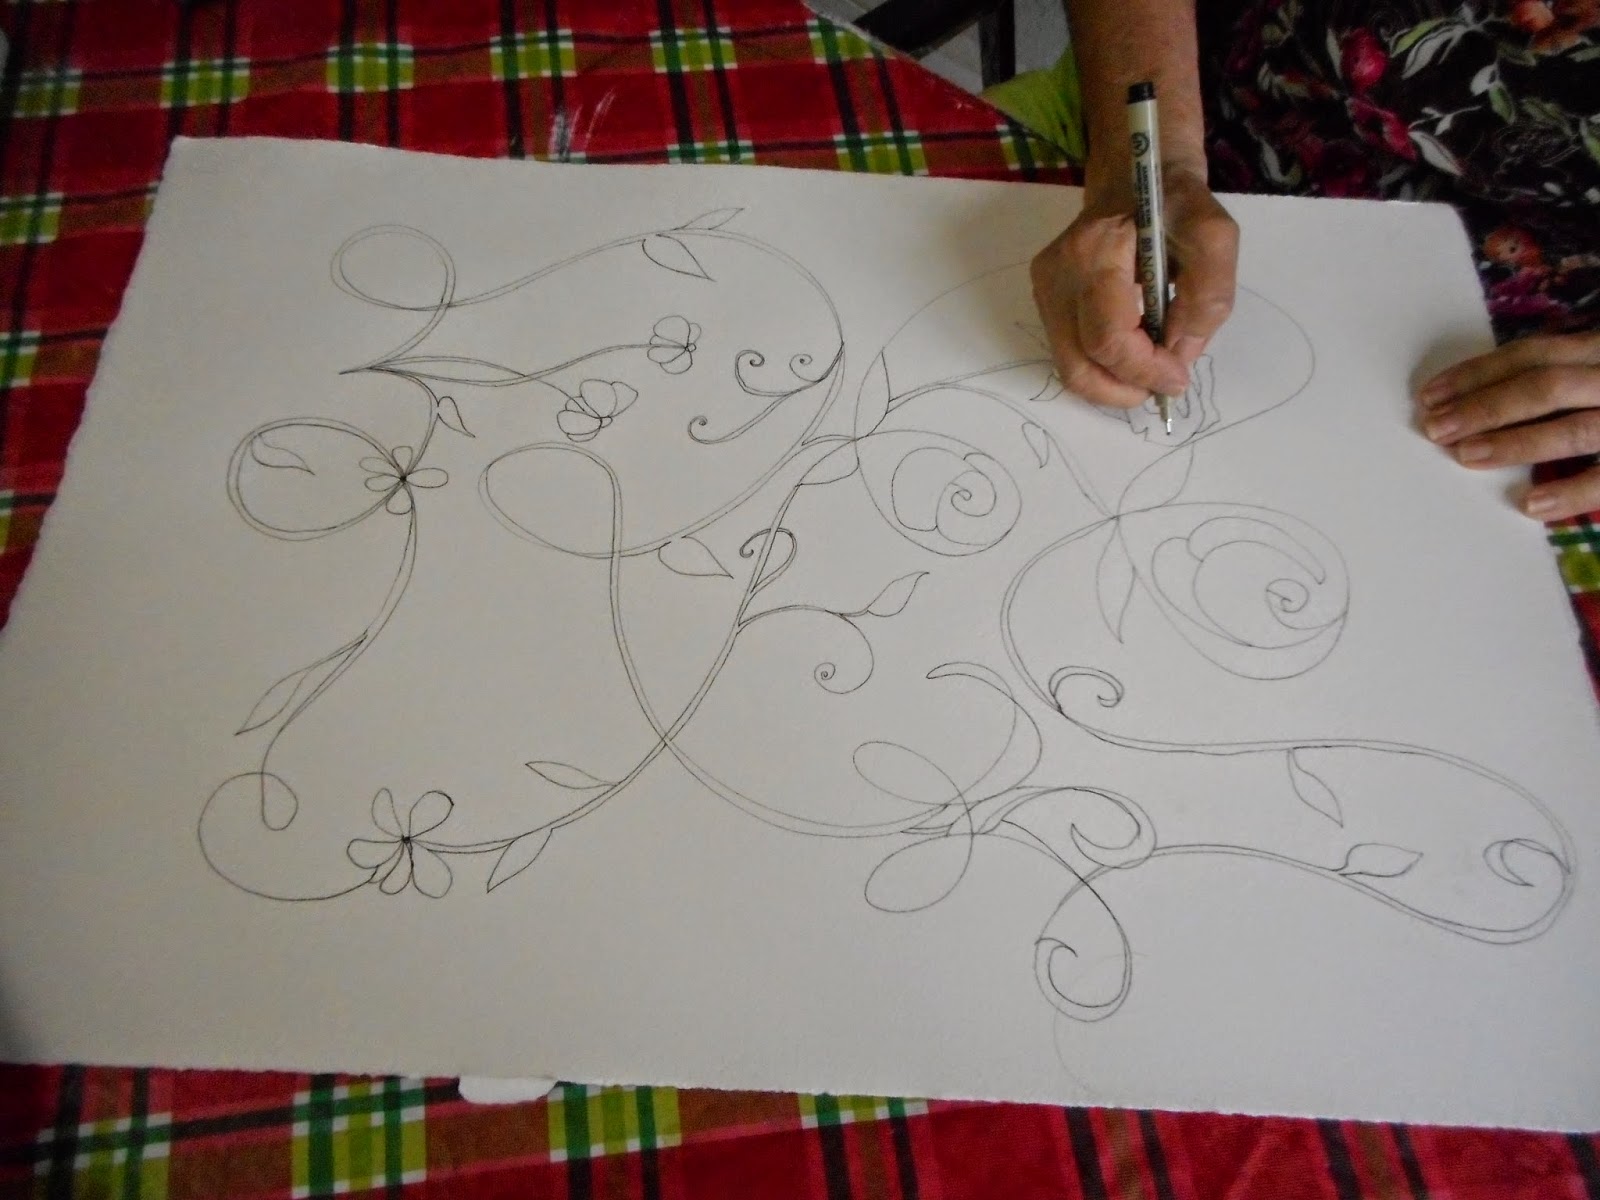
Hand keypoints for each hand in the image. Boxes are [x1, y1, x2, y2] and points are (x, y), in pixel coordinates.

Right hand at [1030, 164, 1238, 408]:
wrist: (1134, 173)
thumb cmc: (1175, 203)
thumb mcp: (1213, 237)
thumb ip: (1208, 297)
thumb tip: (1181, 353)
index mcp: (1094, 253)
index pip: (1109, 338)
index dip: (1145, 370)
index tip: (1179, 377)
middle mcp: (1057, 274)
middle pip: (1080, 363)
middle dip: (1126, 386)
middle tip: (1163, 386)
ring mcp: (1045, 289)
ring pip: (1070, 366)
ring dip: (1113, 384)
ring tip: (1149, 374)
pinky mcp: (1046, 299)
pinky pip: (1069, 353)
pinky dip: (1103, 367)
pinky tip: (1132, 356)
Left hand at [1417, 330, 1599, 520]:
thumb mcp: (1599, 370)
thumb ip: (1568, 373)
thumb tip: (1489, 395)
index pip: (1535, 354)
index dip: (1478, 373)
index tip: (1430, 393)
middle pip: (1545, 386)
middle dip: (1484, 406)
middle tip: (1433, 427)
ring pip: (1575, 428)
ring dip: (1516, 442)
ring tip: (1465, 456)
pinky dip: (1573, 491)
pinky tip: (1532, 505)